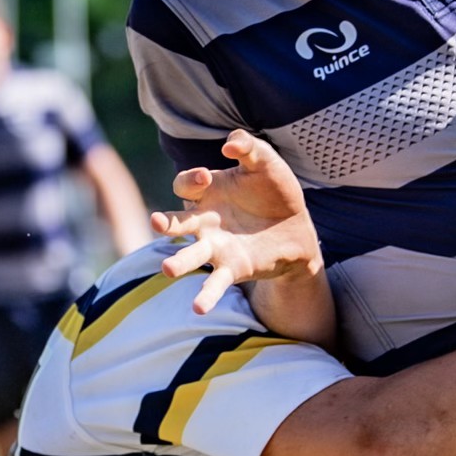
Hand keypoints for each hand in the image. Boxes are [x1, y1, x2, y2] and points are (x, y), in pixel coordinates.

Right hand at [154, 131, 321, 314]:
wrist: (298, 228)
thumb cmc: (275, 190)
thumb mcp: (266, 162)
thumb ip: (248, 147)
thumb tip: (229, 146)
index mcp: (208, 193)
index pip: (185, 186)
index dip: (190, 181)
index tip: (204, 178)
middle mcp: (204, 221)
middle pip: (176, 223)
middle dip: (165, 223)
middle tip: (157, 223)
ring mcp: (215, 247)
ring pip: (189, 256)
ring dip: (178, 263)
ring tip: (167, 270)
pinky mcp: (232, 268)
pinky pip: (215, 283)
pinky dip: (207, 295)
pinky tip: (199, 309)